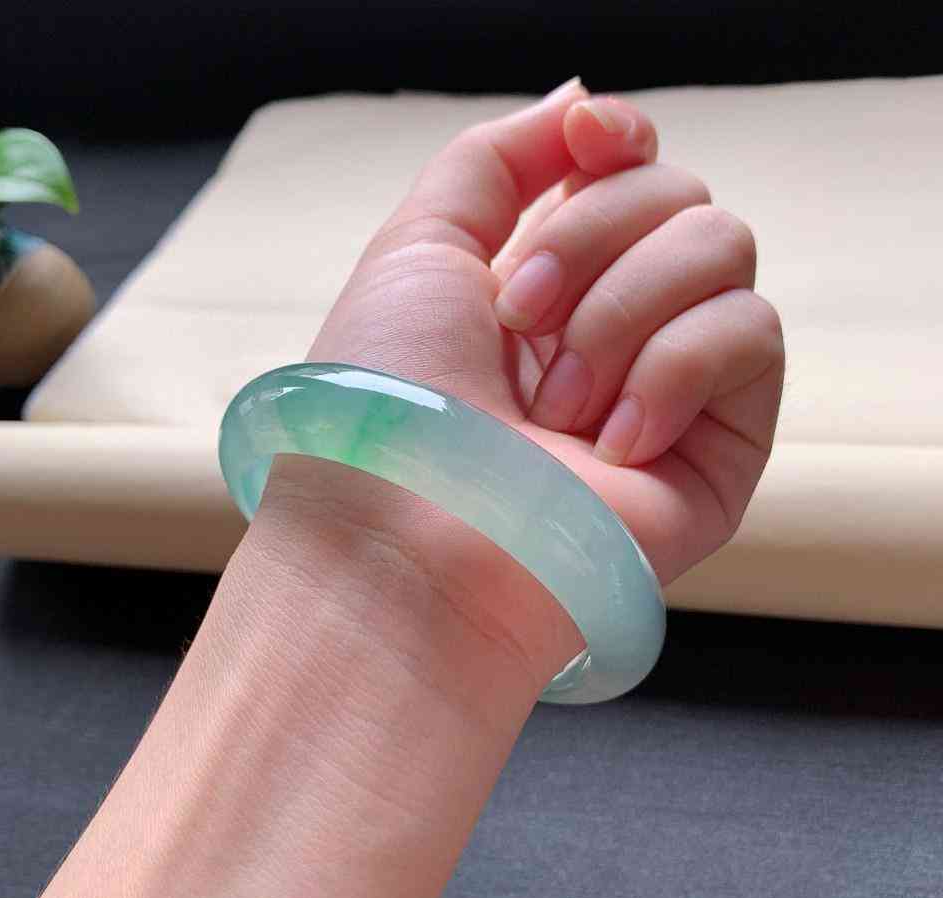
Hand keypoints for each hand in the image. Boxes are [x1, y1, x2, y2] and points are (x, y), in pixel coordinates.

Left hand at [304, 78, 783, 587]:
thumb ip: (496, 160)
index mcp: (549, 281)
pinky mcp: (724, 443)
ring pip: (723, 249)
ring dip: (622, 310)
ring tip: (558, 402)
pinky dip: (672, 370)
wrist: (415, 540)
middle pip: (679, 195)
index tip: (588, 146)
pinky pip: (751, 334)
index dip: (621, 144)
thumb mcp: (419, 247)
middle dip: (589, 240)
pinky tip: (614, 442)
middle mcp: (616, 324)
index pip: (631, 172)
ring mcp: (674, 383)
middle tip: (518, 324)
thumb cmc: (395, 400)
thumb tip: (585, 108)